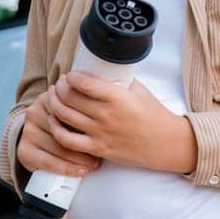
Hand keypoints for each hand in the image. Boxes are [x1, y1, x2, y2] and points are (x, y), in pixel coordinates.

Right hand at [17, 90, 102, 177]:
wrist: (41, 134)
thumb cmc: (67, 122)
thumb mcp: (76, 106)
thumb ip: (88, 103)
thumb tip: (113, 103)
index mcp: (49, 97)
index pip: (71, 110)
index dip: (89, 123)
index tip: (106, 134)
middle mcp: (35, 112)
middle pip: (63, 129)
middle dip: (86, 144)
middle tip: (102, 155)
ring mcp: (28, 131)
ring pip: (57, 147)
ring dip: (79, 159)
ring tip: (94, 164)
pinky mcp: (24, 150)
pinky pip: (47, 161)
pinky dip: (65, 168)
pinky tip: (79, 171)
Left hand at [40, 71, 197, 173]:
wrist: (165, 143)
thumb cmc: (154, 116)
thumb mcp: (139, 91)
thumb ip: (120, 80)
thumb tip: (101, 70)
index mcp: (118, 98)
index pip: (84, 83)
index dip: (71, 77)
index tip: (70, 75)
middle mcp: (106, 115)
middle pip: (69, 98)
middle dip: (59, 87)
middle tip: (60, 84)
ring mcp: (100, 133)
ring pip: (64, 116)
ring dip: (54, 104)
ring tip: (54, 98)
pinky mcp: (97, 148)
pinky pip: (67, 140)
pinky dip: (56, 129)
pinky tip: (55, 121)